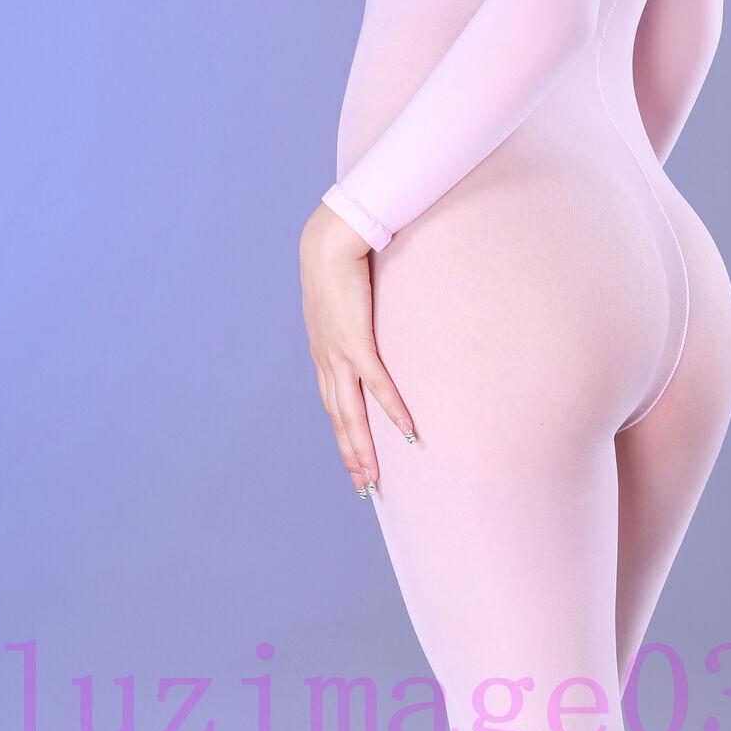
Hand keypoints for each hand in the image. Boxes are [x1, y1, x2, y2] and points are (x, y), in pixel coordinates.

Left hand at [300, 203, 415, 494]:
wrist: (327, 243)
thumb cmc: (339, 266)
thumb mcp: (342, 302)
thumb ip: (353, 320)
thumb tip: (367, 325)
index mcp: (324, 354)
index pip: (333, 405)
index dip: (343, 437)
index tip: (354, 463)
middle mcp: (327, 361)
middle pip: (340, 420)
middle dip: (352, 455)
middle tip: (364, 488)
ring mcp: (339, 355)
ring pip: (351, 413)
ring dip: (363, 447)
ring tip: (374, 477)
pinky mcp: (356, 341)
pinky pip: (377, 385)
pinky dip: (391, 410)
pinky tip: (406, 432)